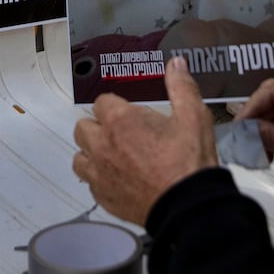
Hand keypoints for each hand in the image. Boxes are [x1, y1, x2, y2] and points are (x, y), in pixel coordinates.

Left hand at [72, 57, 217, 223]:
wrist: (187, 207)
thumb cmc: (188, 165)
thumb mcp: (193, 117)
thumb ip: (182, 87)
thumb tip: (176, 66)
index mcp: (120, 121)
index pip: (101, 102)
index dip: (114, 105)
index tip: (127, 112)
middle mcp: (103, 145)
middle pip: (83, 127)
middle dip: (98, 126)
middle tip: (120, 132)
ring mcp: (100, 173)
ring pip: (79, 157)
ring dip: (91, 153)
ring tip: (112, 155)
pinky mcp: (102, 196)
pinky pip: (89, 182)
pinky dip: (98, 178)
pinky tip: (116, 178)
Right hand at [236, 70, 273, 183]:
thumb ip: (267, 135)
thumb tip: (241, 130)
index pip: (272, 91)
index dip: (251, 108)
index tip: (237, 128)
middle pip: (272, 94)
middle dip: (257, 118)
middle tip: (246, 141)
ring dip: (264, 122)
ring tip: (257, 146)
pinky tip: (268, 140)